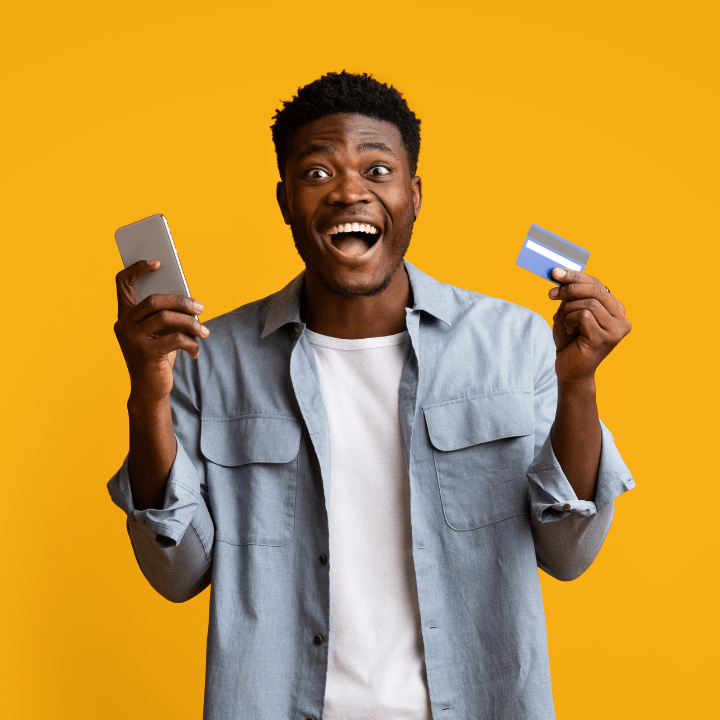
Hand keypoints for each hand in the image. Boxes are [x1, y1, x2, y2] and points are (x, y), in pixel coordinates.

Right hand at [114, 260, 208, 402]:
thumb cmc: (158, 356)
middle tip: (201, 308)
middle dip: (182, 301)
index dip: (137, 269)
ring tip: (204, 332)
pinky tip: (195, 351)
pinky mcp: (145, 353)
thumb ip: (167, 315)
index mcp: (125, 315)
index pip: (122, 283)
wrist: (150, 390)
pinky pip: (175, 339)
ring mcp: (132, 338)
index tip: (158, 262)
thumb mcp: (161, 333)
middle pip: (154, 300)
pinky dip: (190, 344)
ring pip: (167, 318)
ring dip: (191, 324)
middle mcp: (123, 324)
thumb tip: (188, 300)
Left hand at [548, 268, 630, 384]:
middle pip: (595, 290)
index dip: (576, 276)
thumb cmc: (570, 342)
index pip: (598, 284)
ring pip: (588, 303)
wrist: (570, 371)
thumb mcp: (570, 313)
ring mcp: (616, 330)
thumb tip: (562, 275)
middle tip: (550, 294)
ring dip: (567, 310)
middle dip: (569, 288)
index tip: (555, 272)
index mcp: (616, 310)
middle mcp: (621, 319)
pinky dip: (571, 319)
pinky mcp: (605, 338)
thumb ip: (571, 295)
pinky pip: (584, 315)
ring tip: (561, 321)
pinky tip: (570, 331)